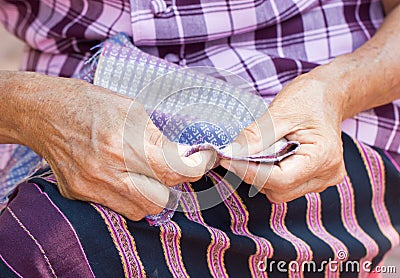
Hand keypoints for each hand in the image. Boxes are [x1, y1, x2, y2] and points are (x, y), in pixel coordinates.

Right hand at [12, 73, 212, 219]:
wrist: (45, 112)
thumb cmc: (90, 103)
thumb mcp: (132, 109)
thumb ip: (158, 138)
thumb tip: (182, 156)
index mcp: (122, 144)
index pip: (173, 170)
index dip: (196, 167)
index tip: (202, 160)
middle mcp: (106, 172)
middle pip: (161, 199)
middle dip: (172, 183)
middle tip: (170, 166)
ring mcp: (91, 187)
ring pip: (142, 210)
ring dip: (152, 193)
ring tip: (146, 172)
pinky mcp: (79, 194)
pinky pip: (118, 206)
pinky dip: (129, 195)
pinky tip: (123, 175)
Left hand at [220, 72, 345, 202]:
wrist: (329, 94)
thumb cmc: (309, 98)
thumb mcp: (280, 111)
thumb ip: (256, 136)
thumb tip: (231, 153)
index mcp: (323, 156)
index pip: (280, 179)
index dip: (250, 172)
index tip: (228, 160)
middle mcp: (326, 174)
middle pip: (279, 190)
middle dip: (255, 174)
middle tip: (240, 153)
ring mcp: (322, 179)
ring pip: (281, 192)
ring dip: (262, 176)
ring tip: (261, 150)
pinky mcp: (315, 179)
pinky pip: (286, 186)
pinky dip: (271, 175)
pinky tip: (270, 156)